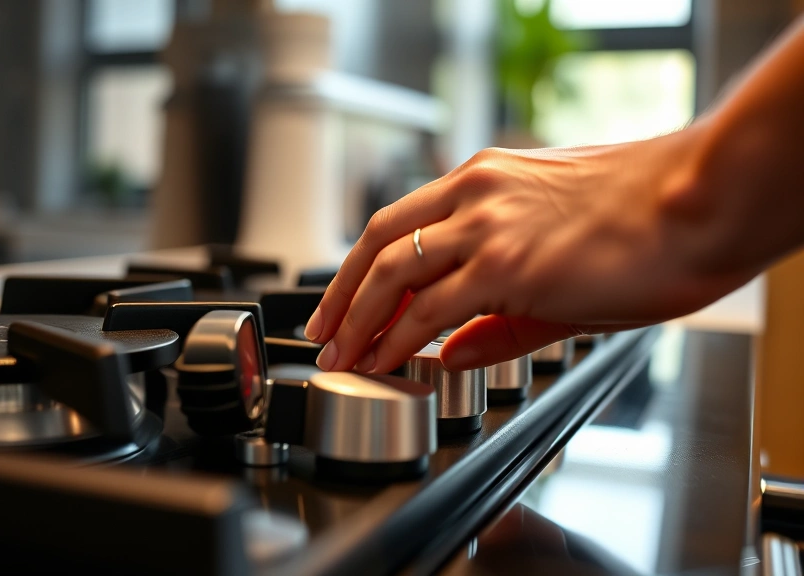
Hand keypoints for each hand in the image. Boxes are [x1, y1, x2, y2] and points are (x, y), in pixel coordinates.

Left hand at [304, 122, 760, 372]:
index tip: (345, 300)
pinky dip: (397, 340)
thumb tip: (447, 350)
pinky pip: (430, 309)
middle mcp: (476, 193)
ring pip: (391, 274)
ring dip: (358, 321)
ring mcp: (486, 226)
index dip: (362, 266)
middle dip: (341, 295)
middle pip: (377, 242)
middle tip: (322, 335)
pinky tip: (386, 362)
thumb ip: (498, 313)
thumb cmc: (648, 220)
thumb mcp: (560, 257)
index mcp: (486, 179)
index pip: (399, 222)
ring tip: (341, 358)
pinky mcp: (506, 264)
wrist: (702, 199)